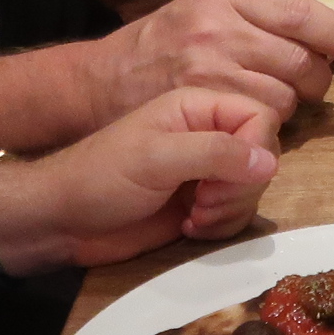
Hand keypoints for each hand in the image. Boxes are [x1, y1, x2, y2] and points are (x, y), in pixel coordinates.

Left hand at [0, 86, 285, 270]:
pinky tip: (190, 227)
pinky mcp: (202, 203)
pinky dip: (222, 225)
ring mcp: (206, 171)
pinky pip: (237, 213)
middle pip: (262, 156)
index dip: (256, 149)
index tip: (227, 178)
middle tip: (202, 201)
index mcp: (197, 107)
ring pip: (253, 189)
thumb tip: (270, 162)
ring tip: (194, 216)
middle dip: (240, 188)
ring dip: (230, 210)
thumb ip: (215, 154)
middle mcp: (207, 135)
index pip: (259, 116)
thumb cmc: (100, 177)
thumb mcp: (156, 158)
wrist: (63, 220)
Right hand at [87, 0, 333, 124]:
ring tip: (265, 102)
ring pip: (286, 96)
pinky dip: (265, 127)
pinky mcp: (200, 106)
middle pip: (303, 59)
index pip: (302, 13)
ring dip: (289, 107)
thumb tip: (333, 34)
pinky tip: (248, 121)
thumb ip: (261, 19)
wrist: (100, 82)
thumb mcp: (207, 12)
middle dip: (316, 78)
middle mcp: (218, 26)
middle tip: (304, 84)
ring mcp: (208, 68)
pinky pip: (260, 122)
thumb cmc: (162, 47)